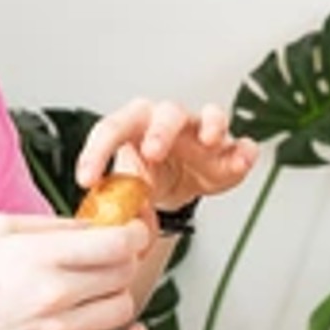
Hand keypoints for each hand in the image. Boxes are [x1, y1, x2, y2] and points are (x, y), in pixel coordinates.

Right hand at [0, 212, 148, 329]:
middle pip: (123, 272)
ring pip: (122, 308)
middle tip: (109, 257)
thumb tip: (95, 227)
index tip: (132, 232)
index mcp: (37, 256)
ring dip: (118, 294)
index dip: (135, 234)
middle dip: (124, 259)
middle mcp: (51, 294)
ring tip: (99, 289)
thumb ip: (50, 225)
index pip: (117, 242)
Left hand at [75, 99, 261, 211]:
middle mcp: (169, 121)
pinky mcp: (228, 150)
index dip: (97, 152)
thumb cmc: (147, 174)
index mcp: (135, 125)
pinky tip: (241, 162)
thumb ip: (117, 195)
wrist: (175, 182)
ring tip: (210, 142)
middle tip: (153, 152)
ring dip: (211, 125)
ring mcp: (202, 132)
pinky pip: (241, 144)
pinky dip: (244, 152)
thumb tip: (104, 216)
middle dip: (160, 131)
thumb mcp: (127, 185)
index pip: (112, 129)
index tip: (85, 180)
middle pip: (167, 112)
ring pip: (212, 115)